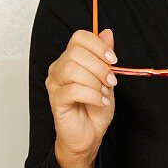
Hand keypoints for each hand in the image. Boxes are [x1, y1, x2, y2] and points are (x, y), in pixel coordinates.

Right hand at [46, 28, 116, 159]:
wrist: (89, 134)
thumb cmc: (95, 108)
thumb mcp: (106, 79)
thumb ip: (105, 57)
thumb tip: (107, 32)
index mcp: (71, 59)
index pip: (79, 38)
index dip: (98, 45)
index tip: (113, 60)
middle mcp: (59, 68)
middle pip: (76, 52)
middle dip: (99, 66)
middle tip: (111, 81)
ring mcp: (55, 84)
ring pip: (72, 69)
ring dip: (94, 81)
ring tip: (104, 92)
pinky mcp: (56, 100)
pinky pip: (73, 90)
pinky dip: (92, 95)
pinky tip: (100, 101)